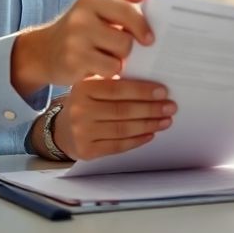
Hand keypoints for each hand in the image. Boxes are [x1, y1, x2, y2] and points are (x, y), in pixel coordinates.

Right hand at [11, 0, 156, 96]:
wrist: (43, 51)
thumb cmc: (79, 27)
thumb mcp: (99, 7)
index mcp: (90, 0)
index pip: (127, 11)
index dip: (143, 26)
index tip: (149, 39)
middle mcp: (80, 18)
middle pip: (126, 40)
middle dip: (127, 48)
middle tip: (116, 49)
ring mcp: (74, 41)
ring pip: (119, 58)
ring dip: (118, 62)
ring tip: (106, 58)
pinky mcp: (73, 62)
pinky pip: (108, 71)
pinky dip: (108, 72)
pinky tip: (98, 68)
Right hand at [49, 77, 176, 160]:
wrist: (63, 130)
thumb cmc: (86, 104)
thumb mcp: (93, 86)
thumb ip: (115, 82)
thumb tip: (152, 85)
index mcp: (83, 88)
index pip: (118, 89)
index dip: (142, 91)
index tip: (162, 92)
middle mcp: (80, 110)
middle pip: (123, 110)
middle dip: (151, 109)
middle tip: (170, 107)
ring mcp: (82, 132)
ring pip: (123, 129)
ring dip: (149, 125)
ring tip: (165, 120)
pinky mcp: (87, 150)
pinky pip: (118, 146)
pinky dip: (137, 140)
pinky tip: (150, 134)